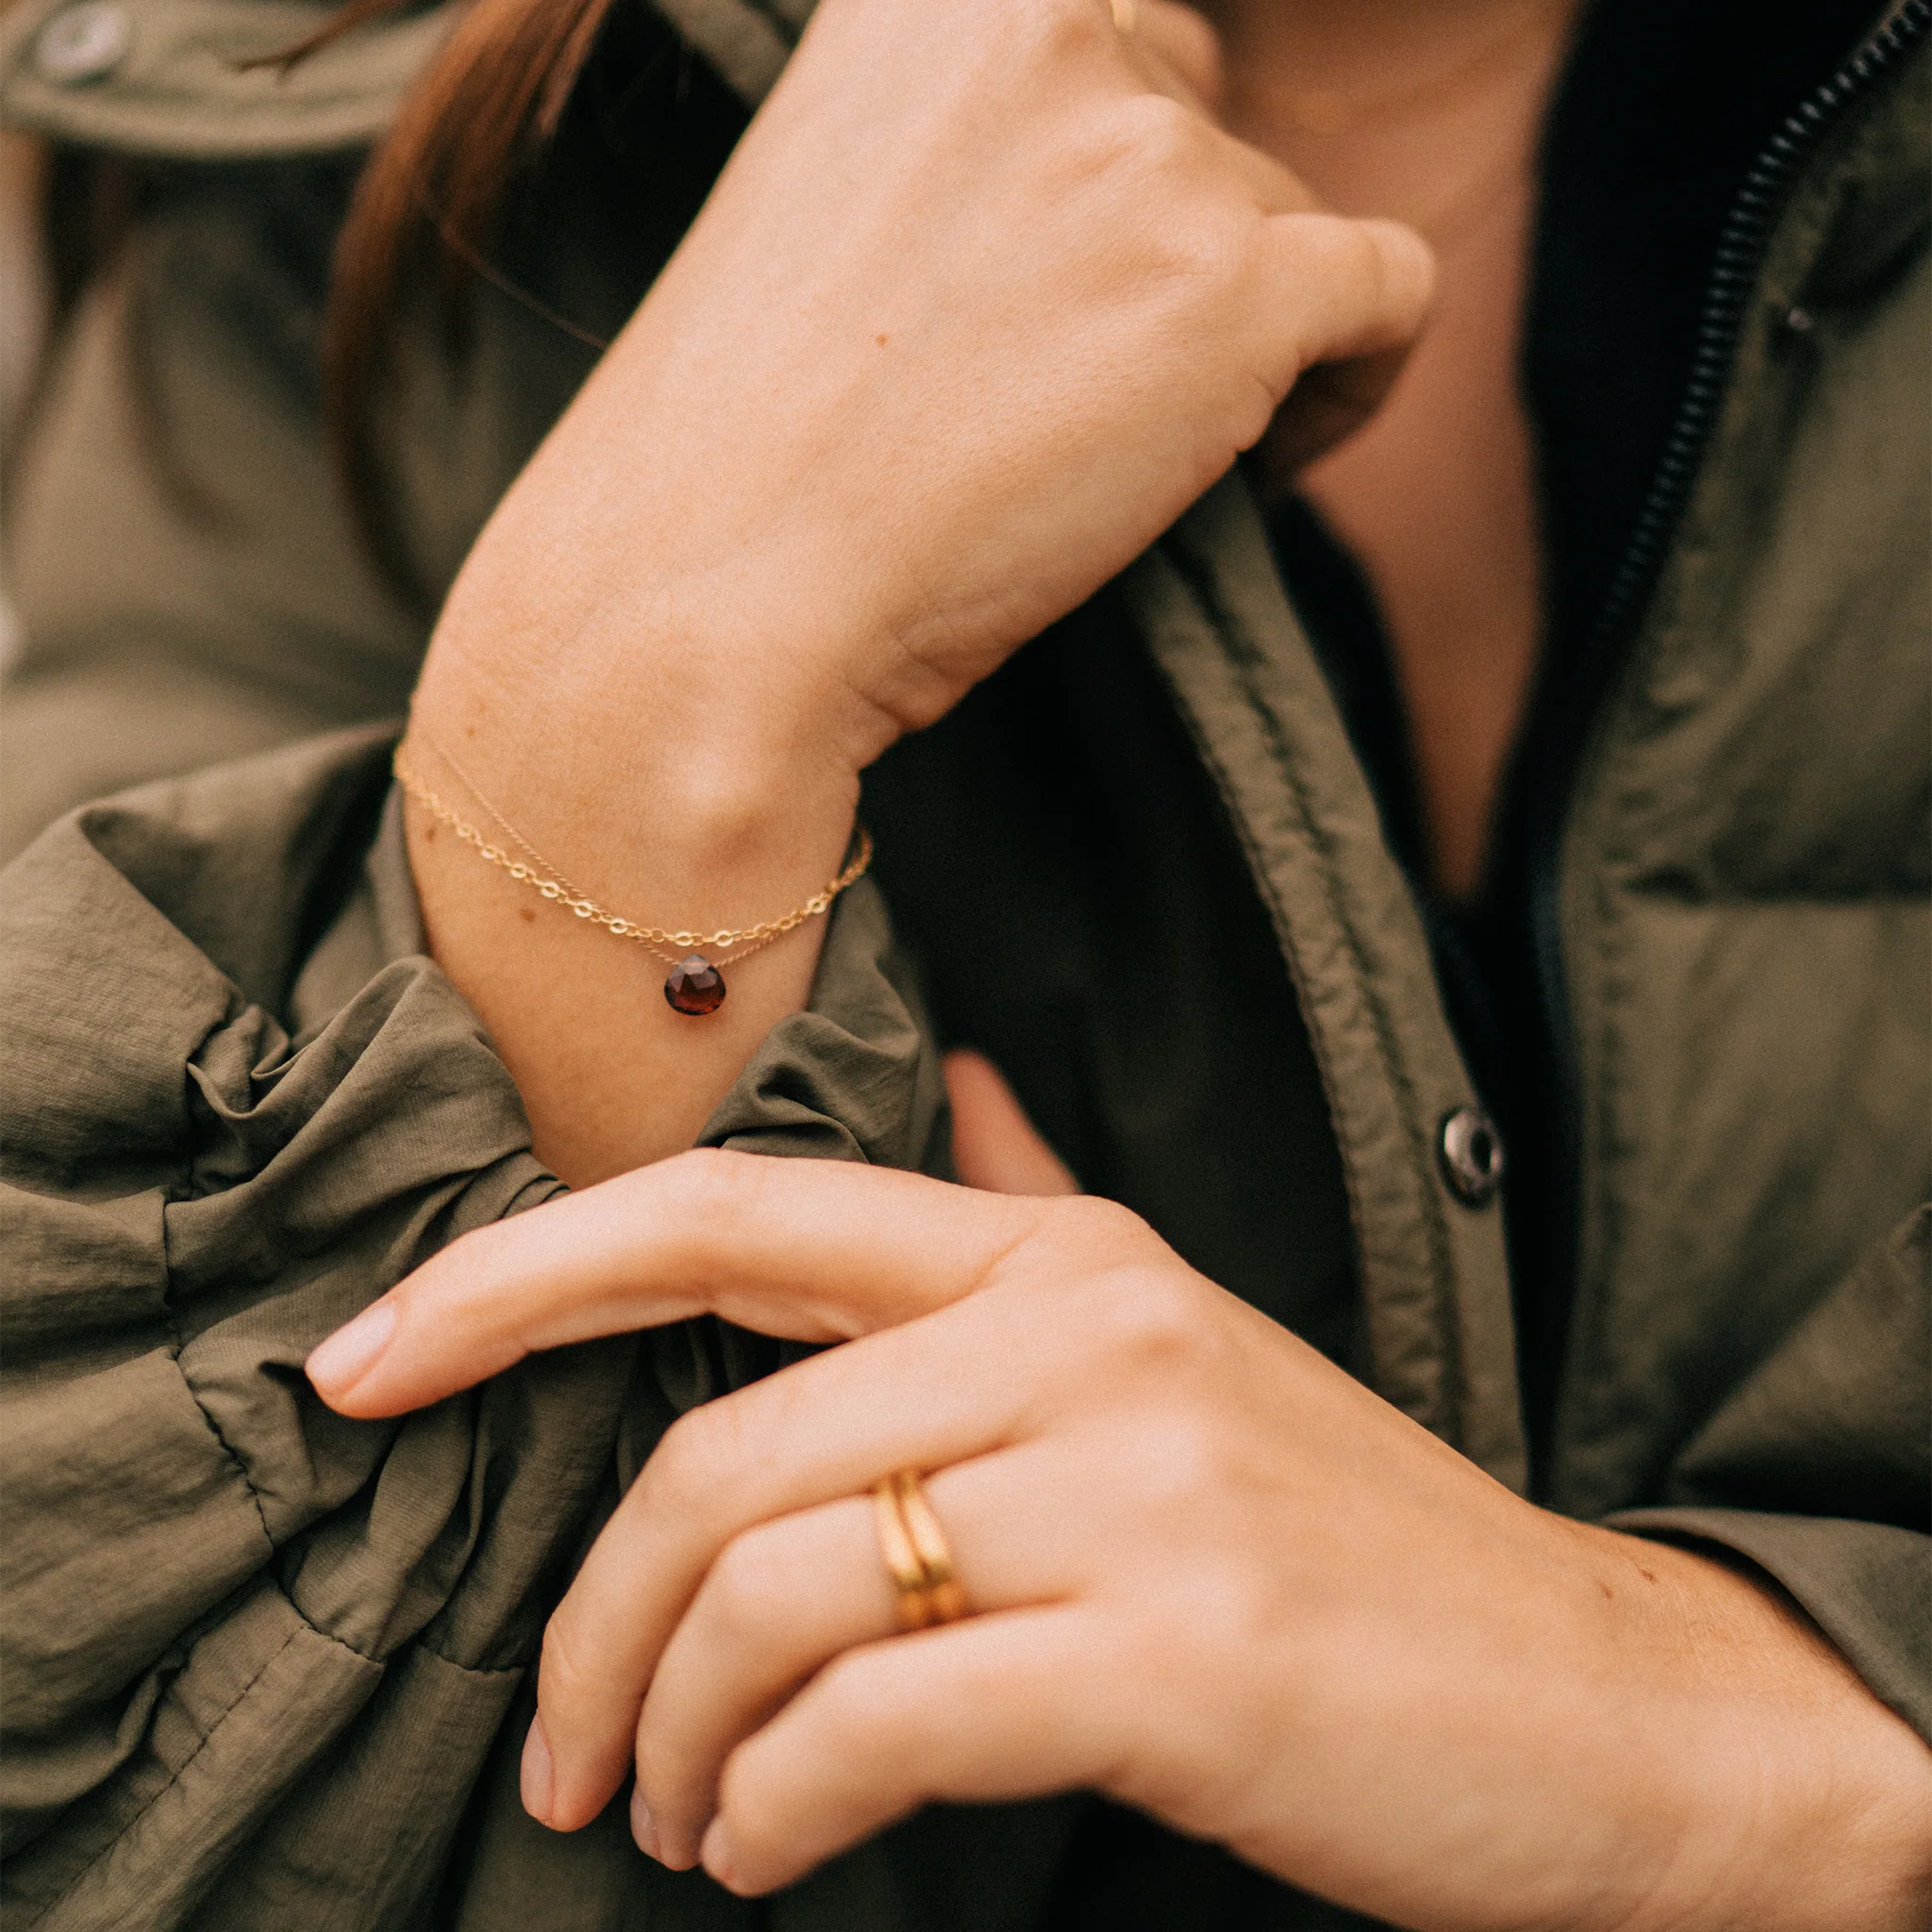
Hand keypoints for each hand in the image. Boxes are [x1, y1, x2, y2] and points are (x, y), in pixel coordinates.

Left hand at [307, 1145, 1931, 1929]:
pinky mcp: (1174, 1653)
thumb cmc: (1346, 1538)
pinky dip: (772, 1806)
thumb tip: (961, 1087)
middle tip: (563, 1755)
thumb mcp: (1185, 1344)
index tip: (361, 1362)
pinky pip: (874, 1723)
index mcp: (1062, 1253)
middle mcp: (1084, 1329)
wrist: (1592, 1696)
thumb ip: (1044, 1209)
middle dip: (591, 1622)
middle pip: (717, 1450)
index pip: (729, 1216)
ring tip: (672, 1822)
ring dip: (674, 1735)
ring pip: (775, 1590)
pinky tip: (767, 1853)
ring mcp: (1133, 1483)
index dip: (514, 1276)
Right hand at [398, 0, 1433, 1186]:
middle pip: (1195, 106)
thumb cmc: (734, 460)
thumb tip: (1082, 216)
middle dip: (1167, 233)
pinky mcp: (1239, 286)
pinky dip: (1352, 383)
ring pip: (1284, 216)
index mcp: (924, 0)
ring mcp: (1150, 153)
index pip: (1092, 28)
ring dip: (1242, 328)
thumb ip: (955, 160)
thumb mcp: (820, 222)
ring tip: (1149, 459)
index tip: (1072, 279)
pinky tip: (1264, 468)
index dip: (1100, 158)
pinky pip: (1389, 293)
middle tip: (1102, 377)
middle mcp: (1046, 26)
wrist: (708, 605)